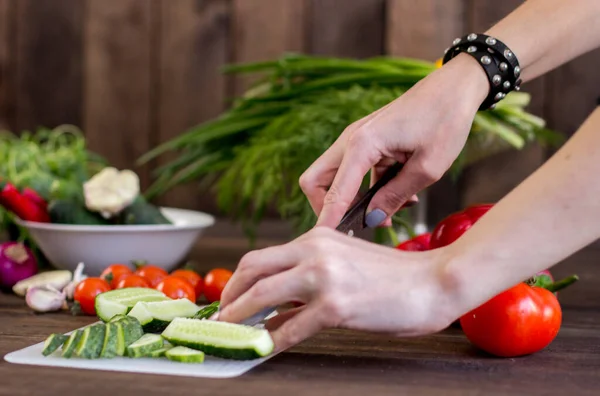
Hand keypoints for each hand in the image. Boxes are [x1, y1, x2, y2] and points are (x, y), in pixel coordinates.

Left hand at [217, 227, 458, 351]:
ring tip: (229, 334)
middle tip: (221, 317)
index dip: (238, 281)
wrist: (434, 281)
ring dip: (239, 317)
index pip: (261, 257)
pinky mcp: (336, 306)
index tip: (230, 299)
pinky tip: (263, 350)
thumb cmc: (395, 276)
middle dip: (230, 296)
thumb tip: (276, 307)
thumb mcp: (346, 262)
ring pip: (262, 295)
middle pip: (252, 269)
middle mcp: (314, 251)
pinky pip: (290, 328)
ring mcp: (324, 277)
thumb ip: (310, 277)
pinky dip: (271, 341)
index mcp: (316, 238)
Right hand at [299, 54, 488, 228]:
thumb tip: (372, 219)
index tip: (322, 243)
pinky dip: (368, 189)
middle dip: (326, 207)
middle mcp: (351, 140)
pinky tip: (401, 195)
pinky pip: (355, 172)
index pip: (333, 191)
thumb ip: (395, 196)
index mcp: (362, 144)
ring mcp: (356, 140)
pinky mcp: (366, 142)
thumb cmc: (445, 120)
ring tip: (391, 211)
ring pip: (334, 178)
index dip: (327, 219)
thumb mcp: (427, 168)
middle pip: (315, 181)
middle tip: (351, 226)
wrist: (455, 87)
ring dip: (352, 200)